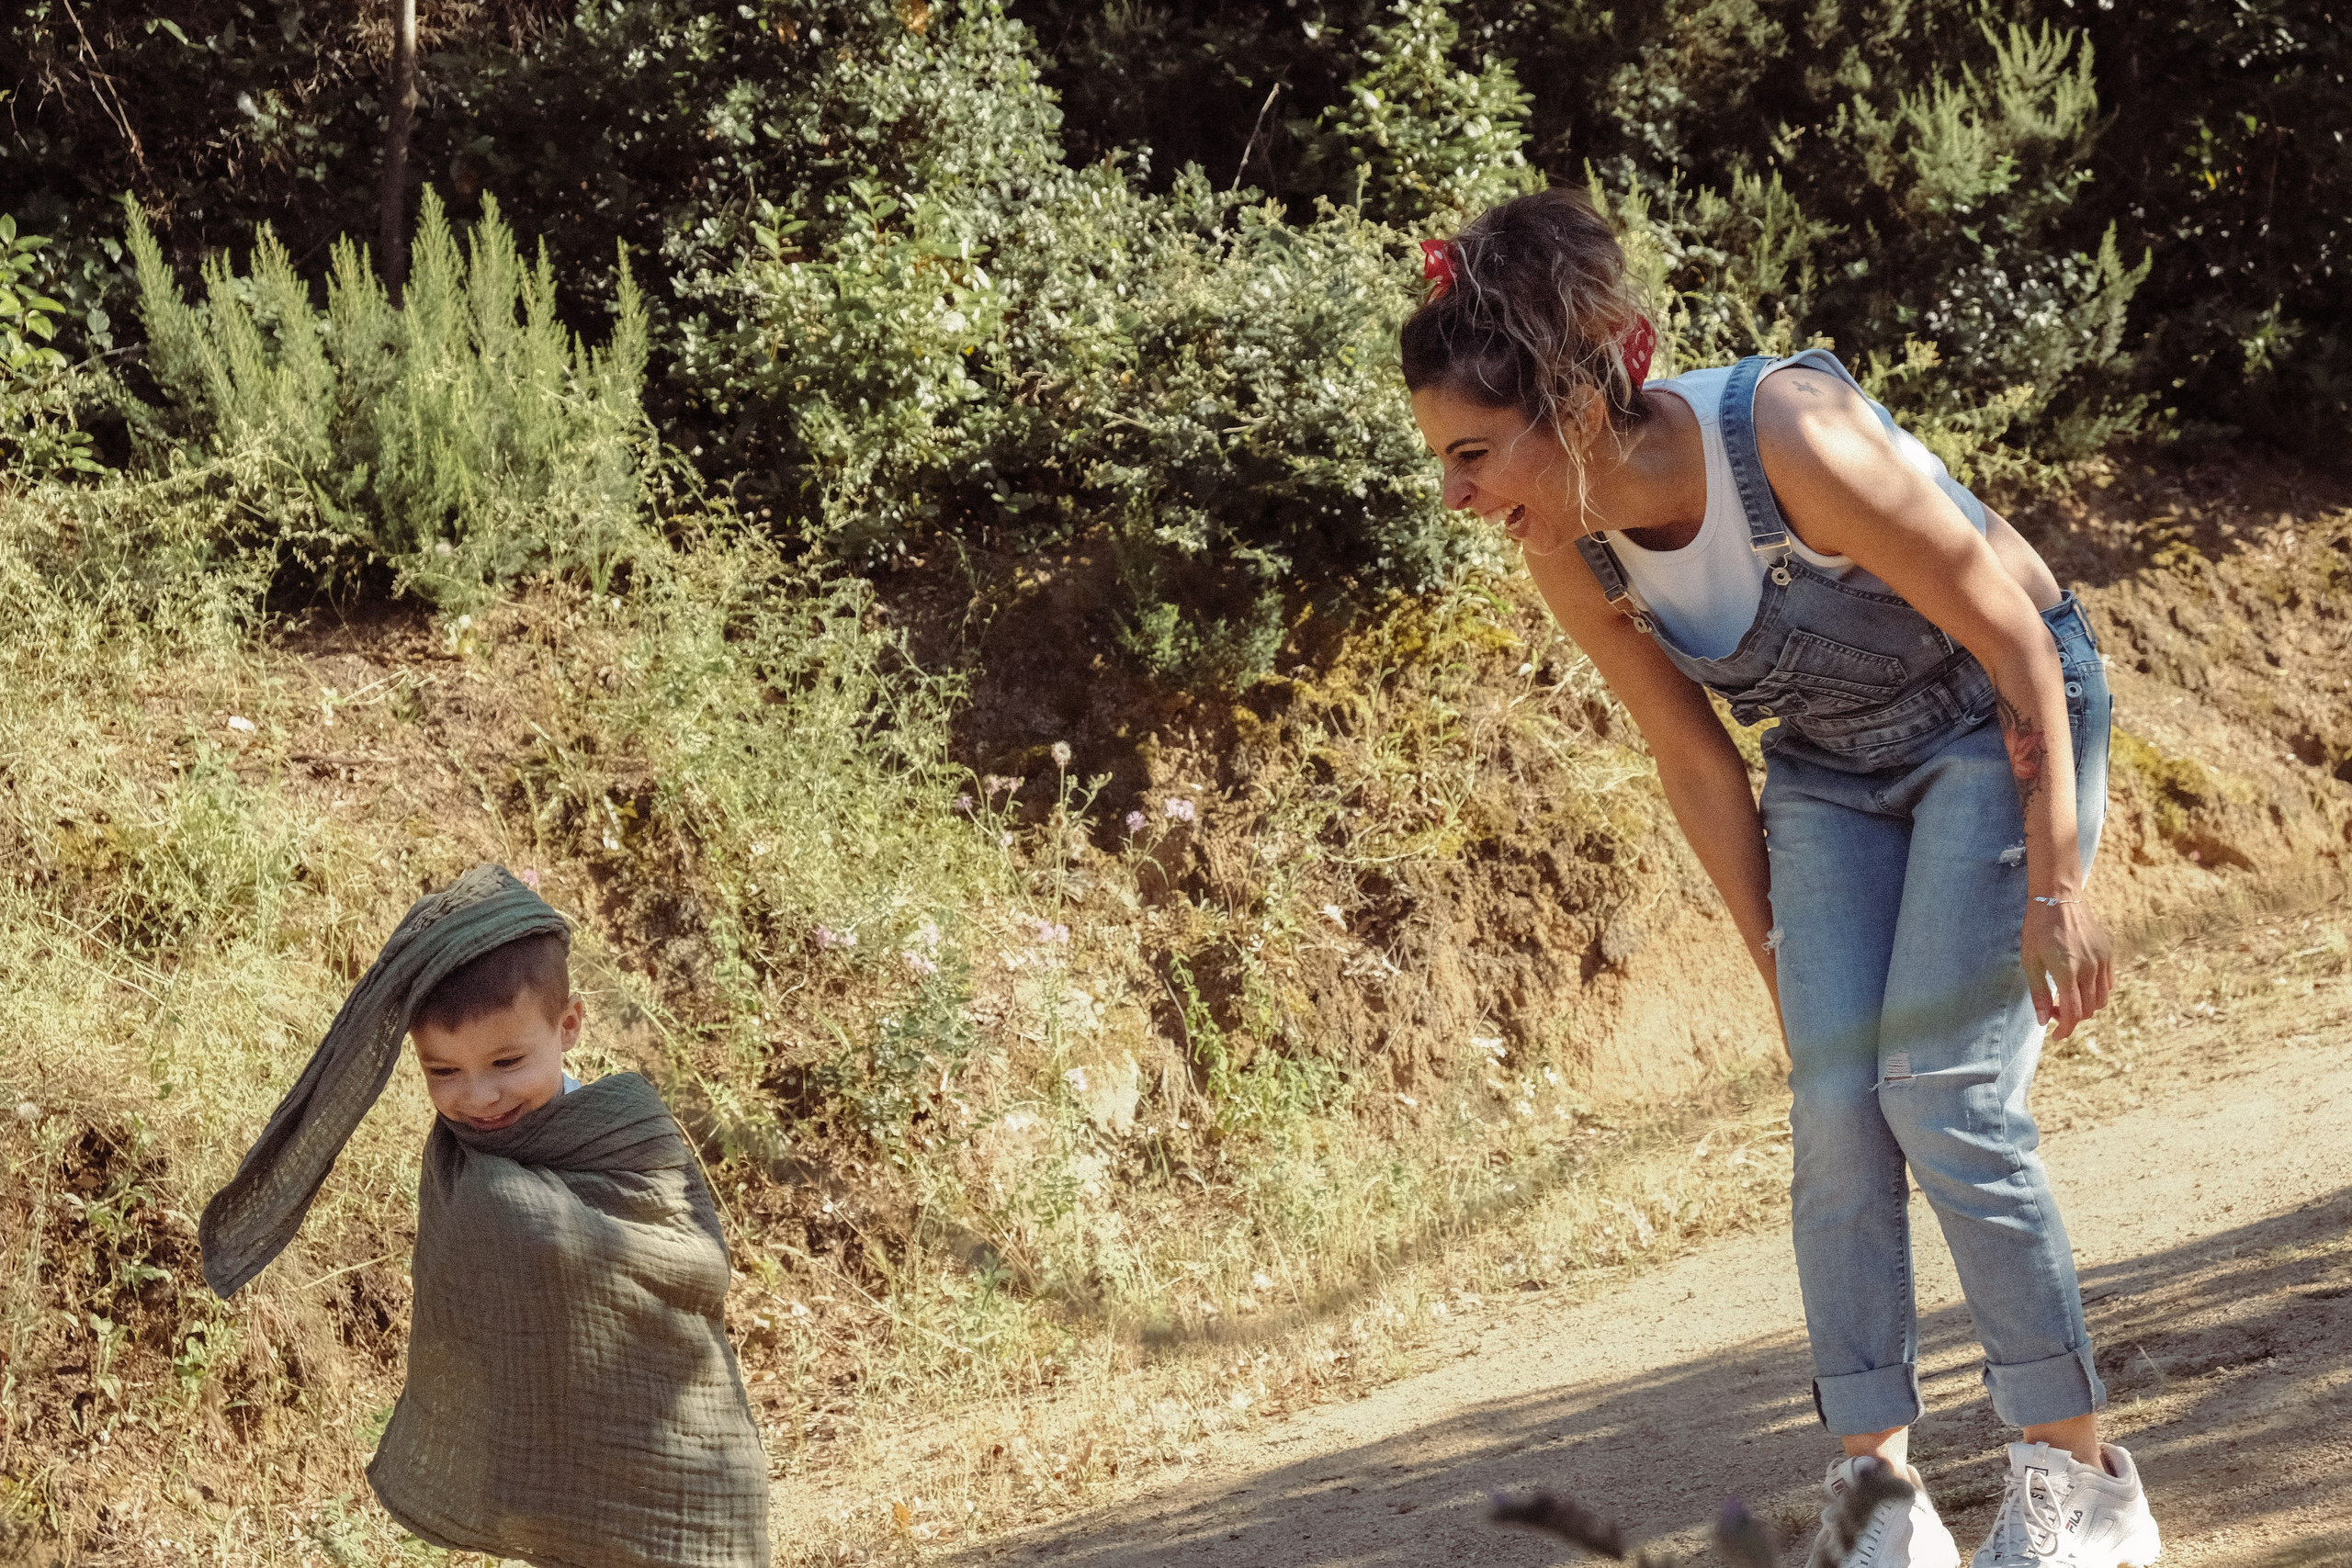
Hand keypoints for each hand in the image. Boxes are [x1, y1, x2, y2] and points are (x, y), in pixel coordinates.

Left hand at [2024, 897, 2111, 1037]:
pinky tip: (2081, 986)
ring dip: (2086, 1007)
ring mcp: (2102, 961)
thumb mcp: (2030, 961)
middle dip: (2071, 1017)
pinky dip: (2097, 993)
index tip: (2056, 1035)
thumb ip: (2038, 993)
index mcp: (2067, 972)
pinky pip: (2108, 984)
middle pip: (2088, 1009)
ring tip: (2067, 999)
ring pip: (2101, 999)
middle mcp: (2089, 969)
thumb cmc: (2038, 928)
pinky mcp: (2108, 953)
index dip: (2065, 1029)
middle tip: (2054, 1010)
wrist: (2058, 898)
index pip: (2073, 1013)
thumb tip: (2043, 1020)